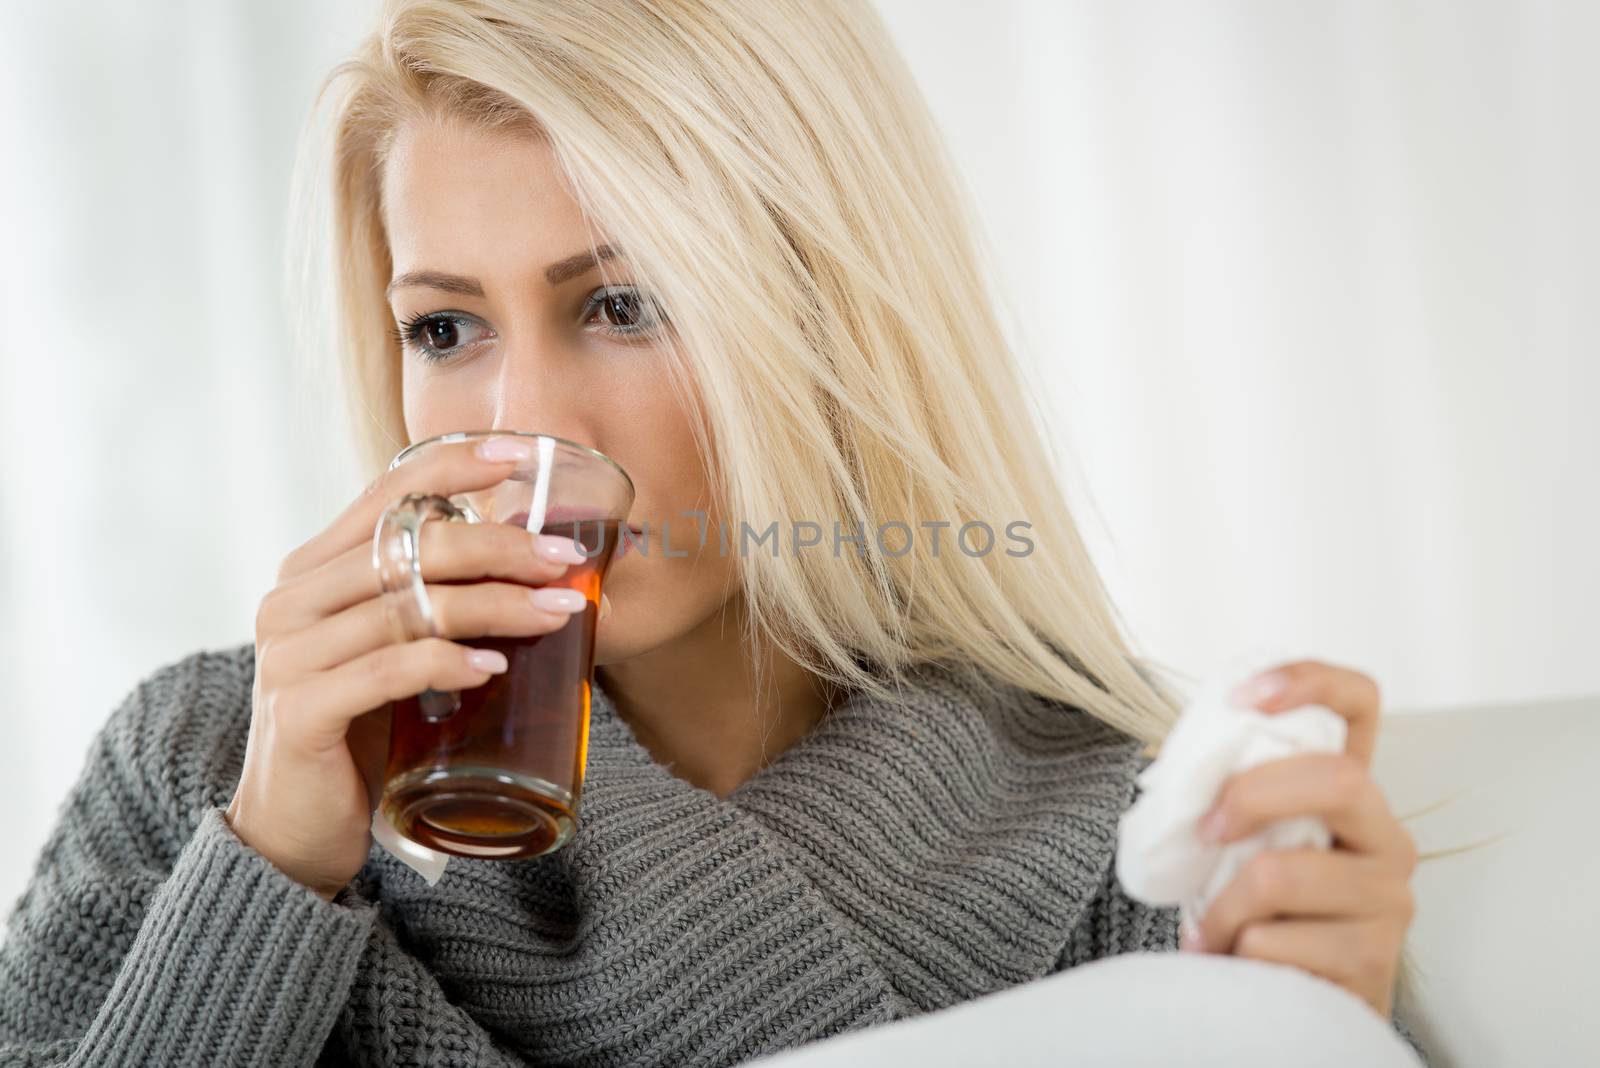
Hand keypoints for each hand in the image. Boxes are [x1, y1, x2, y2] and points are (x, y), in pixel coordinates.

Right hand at [225, 436, 594, 900]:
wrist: (295, 829)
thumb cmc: (363, 731)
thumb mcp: (398, 651)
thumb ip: (438, 604)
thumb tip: (546, 567)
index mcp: (315, 570)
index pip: (387, 493)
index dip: (454, 463)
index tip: (522, 451)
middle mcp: (293, 600)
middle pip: (407, 545)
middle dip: (498, 545)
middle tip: (564, 557)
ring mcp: (289, 655)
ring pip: (407, 606)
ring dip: (494, 605)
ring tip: (558, 612)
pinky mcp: (300, 712)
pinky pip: (385, 672)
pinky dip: (445, 664)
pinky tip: (492, 669)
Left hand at [1180, 659, 1417, 1017]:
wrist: (1299, 1011)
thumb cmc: (1265, 915)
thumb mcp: (1247, 846)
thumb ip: (1231, 798)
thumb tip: (1179, 766)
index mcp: (1350, 796)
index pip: (1360, 705)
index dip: (1310, 681)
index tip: (1245, 695)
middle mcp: (1386, 839)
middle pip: (1339, 780)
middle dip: (1252, 798)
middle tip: (1205, 832)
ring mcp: (1389, 900)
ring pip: (1283, 874)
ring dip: (1223, 907)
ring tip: (1212, 931)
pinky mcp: (1373, 961)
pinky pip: (1273, 941)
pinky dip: (1233, 954)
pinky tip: (1237, 965)